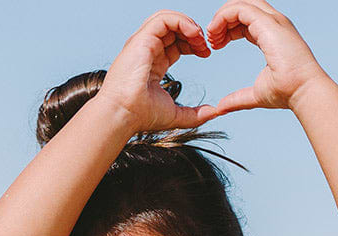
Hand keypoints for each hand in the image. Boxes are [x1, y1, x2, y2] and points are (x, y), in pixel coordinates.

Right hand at [99, 10, 219, 133]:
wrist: (123, 114)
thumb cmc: (142, 116)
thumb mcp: (175, 114)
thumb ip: (196, 114)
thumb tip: (214, 112)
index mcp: (153, 63)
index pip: (174, 42)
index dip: (192, 43)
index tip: (206, 54)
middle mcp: (146, 49)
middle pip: (172, 28)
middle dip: (193, 32)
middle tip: (206, 46)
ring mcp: (143, 42)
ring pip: (167, 18)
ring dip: (188, 24)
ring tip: (200, 39)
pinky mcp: (142, 39)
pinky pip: (164, 19)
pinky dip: (181, 21)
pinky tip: (193, 34)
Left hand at [206, 0, 324, 112]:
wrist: (303, 91)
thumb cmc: (288, 92)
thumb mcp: (256, 94)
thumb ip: (238, 99)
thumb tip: (221, 108)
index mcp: (272, 35)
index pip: (246, 19)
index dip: (228, 28)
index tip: (216, 45)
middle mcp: (274, 23)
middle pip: (243, 6)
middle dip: (223, 18)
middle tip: (211, 39)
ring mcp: (272, 20)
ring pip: (241, 3)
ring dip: (221, 16)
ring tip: (211, 36)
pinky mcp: (267, 23)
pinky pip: (239, 9)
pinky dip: (223, 17)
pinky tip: (216, 34)